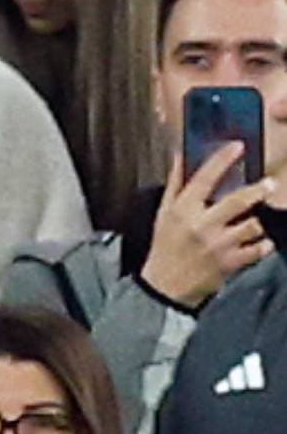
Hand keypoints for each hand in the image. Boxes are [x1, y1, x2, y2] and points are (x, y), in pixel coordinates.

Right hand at [140, 144, 276, 309]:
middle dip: (258, 190)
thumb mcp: (164, 214)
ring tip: (260, 218)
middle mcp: (201, 226)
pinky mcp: (230, 263)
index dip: (223, 159)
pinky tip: (261, 241)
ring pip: (253, 225)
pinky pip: (259, 249)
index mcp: (183, 211)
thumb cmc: (165, 247)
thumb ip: (176, 183)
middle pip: (238, 201)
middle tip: (269, 184)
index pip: (205, 179)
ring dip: (260, 220)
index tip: (238, 146)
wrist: (165, 288)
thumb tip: (182, 154)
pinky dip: (265, 244)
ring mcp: (218, 246)